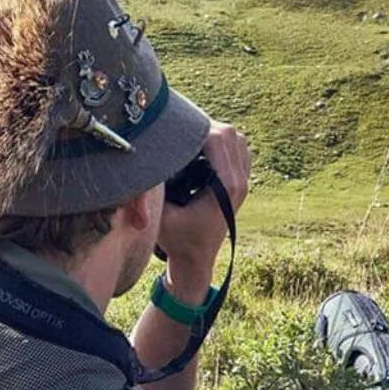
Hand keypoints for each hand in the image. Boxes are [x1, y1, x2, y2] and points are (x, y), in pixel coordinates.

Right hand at [156, 121, 249, 273]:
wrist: (195, 261)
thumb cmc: (177, 240)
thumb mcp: (161, 215)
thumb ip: (154, 190)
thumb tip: (145, 159)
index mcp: (226, 187)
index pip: (218, 139)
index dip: (194, 129)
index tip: (174, 131)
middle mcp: (240, 182)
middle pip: (230, 134)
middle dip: (203, 128)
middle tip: (179, 133)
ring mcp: (244, 182)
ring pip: (237, 139)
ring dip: (214, 134)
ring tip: (189, 141)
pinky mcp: (240, 183)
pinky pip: (239, 150)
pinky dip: (222, 144)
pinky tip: (201, 150)